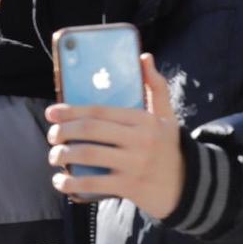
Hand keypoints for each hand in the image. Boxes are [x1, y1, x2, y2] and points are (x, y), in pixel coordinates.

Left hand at [45, 55, 182, 218]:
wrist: (190, 186)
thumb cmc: (168, 147)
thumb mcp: (167, 116)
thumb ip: (155, 87)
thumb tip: (143, 56)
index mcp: (145, 120)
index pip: (100, 111)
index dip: (71, 111)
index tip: (52, 113)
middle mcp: (141, 140)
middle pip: (89, 130)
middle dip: (63, 132)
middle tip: (52, 136)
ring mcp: (136, 164)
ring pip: (88, 155)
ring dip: (62, 156)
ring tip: (54, 156)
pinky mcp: (131, 186)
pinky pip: (93, 184)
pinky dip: (71, 183)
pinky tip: (61, 181)